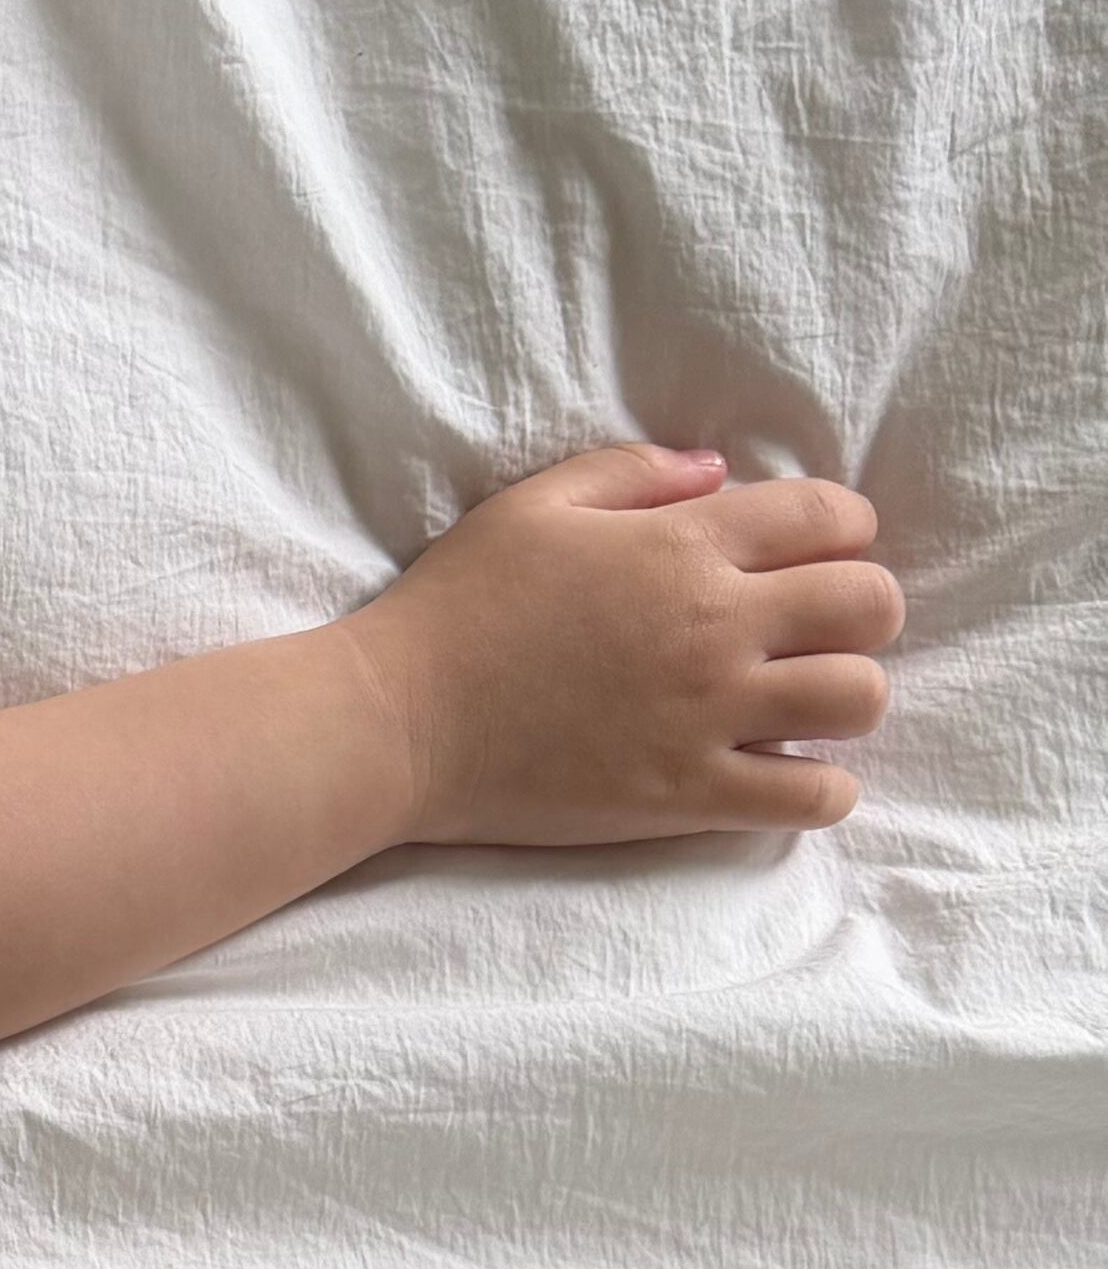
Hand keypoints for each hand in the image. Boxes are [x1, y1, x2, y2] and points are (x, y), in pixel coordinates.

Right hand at [346, 444, 897, 846]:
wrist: (398, 722)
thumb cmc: (458, 606)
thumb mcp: (535, 504)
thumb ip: (635, 472)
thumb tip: (719, 471)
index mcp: (684, 546)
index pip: (833, 519)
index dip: (845, 529)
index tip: (813, 551)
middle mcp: (715, 628)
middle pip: (871, 607)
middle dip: (861, 609)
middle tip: (811, 626)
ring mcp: (708, 718)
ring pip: (860, 699)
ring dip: (847, 695)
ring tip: (801, 700)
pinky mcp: (689, 796)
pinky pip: (813, 797)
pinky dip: (822, 786)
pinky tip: (786, 772)